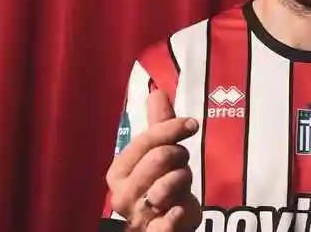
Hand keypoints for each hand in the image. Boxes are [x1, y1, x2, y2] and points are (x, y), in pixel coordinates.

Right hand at [106, 90, 202, 231]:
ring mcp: (137, 216)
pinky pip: (165, 223)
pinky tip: (179, 209)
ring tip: (182, 183)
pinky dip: (175, 214)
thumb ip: (159, 126)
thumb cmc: (162, 186)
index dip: (172, 129)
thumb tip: (157, 91)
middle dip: (180, 156)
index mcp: (119, 171)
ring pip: (167, 185)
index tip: (191, 125)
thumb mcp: (160, 154)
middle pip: (159, 158)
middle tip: (182, 162)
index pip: (147, 140)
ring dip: (184, 179)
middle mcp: (122, 194)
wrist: (169, 225)